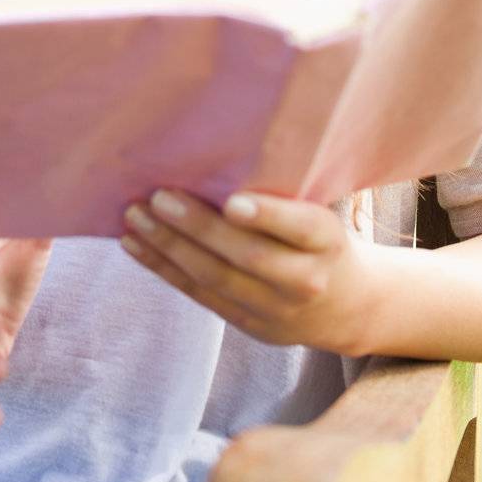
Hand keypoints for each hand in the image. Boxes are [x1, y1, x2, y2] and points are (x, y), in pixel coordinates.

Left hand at [121, 187, 379, 357]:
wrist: (348, 307)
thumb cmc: (320, 240)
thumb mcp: (321, 215)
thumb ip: (281, 196)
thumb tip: (214, 157)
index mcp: (328, 241)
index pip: (301, 227)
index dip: (266, 216)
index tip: (231, 201)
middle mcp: (305, 280)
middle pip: (247, 256)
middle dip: (197, 227)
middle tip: (158, 197)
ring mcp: (275, 309)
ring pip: (215, 279)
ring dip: (168, 247)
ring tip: (135, 217)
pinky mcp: (248, 324)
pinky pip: (199, 295)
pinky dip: (162, 268)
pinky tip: (134, 246)